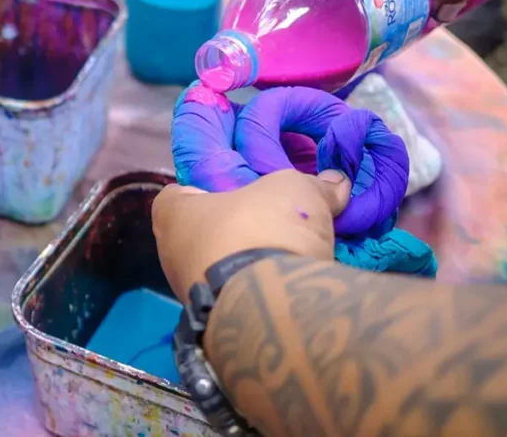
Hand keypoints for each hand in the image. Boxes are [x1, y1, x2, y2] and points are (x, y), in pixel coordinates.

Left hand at [152, 170, 351, 302]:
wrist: (269, 308)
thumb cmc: (261, 230)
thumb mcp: (296, 192)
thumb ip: (314, 185)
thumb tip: (336, 182)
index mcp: (172, 214)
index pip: (178, 194)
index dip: (205, 189)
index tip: (234, 189)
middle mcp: (170, 255)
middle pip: (200, 233)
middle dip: (232, 228)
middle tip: (267, 222)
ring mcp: (188, 295)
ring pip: (217, 269)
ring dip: (245, 263)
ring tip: (284, 255)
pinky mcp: (213, 325)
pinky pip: (235, 298)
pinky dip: (256, 292)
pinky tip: (286, 286)